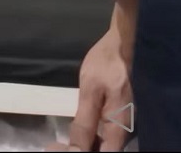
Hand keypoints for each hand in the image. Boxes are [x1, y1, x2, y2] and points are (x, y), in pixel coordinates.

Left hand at [46, 5, 136, 151]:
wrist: (126, 40)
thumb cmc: (108, 62)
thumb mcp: (90, 91)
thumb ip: (84, 124)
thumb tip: (76, 151)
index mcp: (120, 128)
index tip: (57, 148)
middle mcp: (126, 131)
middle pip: (103, 152)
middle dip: (78, 150)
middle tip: (54, 145)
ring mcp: (124, 124)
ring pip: (103, 145)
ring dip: (83, 145)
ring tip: (60, 141)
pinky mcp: (121, 116)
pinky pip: (105, 136)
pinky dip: (90, 137)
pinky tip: (77, 131)